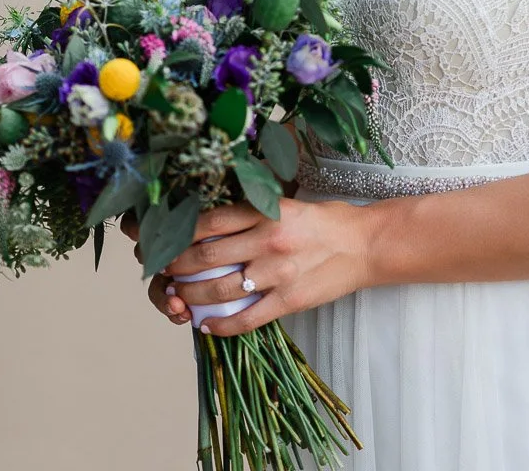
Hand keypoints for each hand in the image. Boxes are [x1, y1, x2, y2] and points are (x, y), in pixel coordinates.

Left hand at [122, 196, 373, 335]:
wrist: (366, 244)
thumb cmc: (326, 221)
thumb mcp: (287, 203)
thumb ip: (253, 210)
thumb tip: (209, 219)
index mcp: (266, 210)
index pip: (209, 221)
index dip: (178, 232)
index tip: (162, 238)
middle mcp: (268, 240)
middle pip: (205, 256)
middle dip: (175, 266)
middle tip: (162, 269)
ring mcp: (278, 273)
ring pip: (219, 290)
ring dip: (191, 296)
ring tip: (178, 297)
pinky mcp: (289, 300)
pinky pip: (246, 319)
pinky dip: (221, 326)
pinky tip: (206, 326)